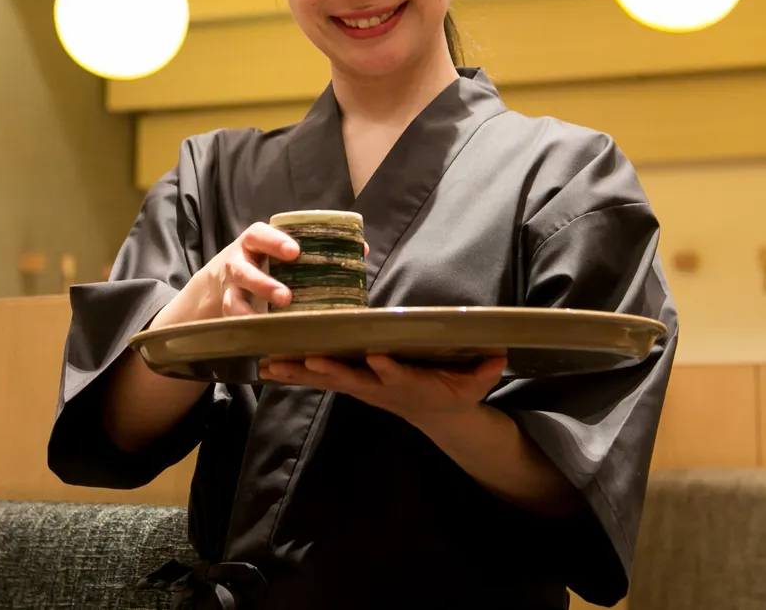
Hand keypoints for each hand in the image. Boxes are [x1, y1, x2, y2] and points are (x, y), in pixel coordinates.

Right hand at [156, 223, 298, 326]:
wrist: (210, 290)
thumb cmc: (257, 266)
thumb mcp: (267, 253)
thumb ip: (291, 254)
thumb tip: (341, 247)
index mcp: (248, 246)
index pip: (258, 235)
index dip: (274, 241)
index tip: (294, 252)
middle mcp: (234, 264)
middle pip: (242, 271)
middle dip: (262, 284)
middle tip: (286, 297)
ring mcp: (225, 289)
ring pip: (231, 299)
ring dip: (248, 312)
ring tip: (266, 327)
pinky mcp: (223, 311)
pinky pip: (228, 321)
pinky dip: (242, 329)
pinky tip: (260, 339)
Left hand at [259, 353, 506, 428]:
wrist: (437, 415)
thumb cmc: (455, 391)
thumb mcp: (474, 383)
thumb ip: (483, 369)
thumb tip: (499, 351)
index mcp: (410, 383)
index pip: (398, 375)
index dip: (388, 368)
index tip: (378, 358)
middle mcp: (380, 387)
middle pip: (351, 378)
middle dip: (328, 370)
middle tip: (306, 360)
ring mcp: (363, 387)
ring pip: (327, 378)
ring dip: (298, 372)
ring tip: (269, 364)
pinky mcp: (352, 384)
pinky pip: (319, 377)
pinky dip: (294, 372)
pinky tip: (267, 365)